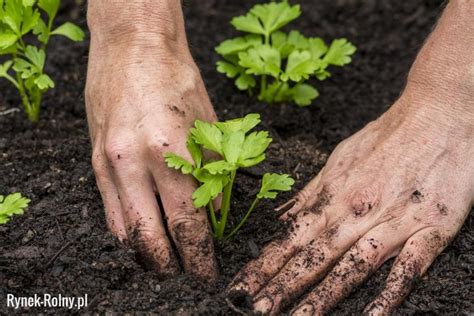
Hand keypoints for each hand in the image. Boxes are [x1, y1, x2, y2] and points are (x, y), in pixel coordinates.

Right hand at [85, 2, 216, 279]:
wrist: (132, 45)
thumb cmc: (177, 79)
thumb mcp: (209, 126)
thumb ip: (214, 176)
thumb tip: (215, 218)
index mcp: (170, 152)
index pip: (187, 224)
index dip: (199, 256)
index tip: (207, 274)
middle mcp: (133, 163)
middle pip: (151, 238)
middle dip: (171, 266)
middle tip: (186, 278)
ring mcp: (108, 163)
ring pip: (124, 231)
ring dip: (146, 255)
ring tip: (164, 264)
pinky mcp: (95, 159)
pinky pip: (108, 210)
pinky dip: (126, 232)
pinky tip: (141, 239)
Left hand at [229, 98, 472, 313]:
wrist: (437, 112)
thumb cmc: (385, 136)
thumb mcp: (338, 159)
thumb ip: (311, 193)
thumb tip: (282, 216)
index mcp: (334, 196)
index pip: (290, 238)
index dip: (264, 265)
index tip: (241, 287)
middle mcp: (356, 213)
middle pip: (312, 257)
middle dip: (281, 286)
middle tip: (255, 310)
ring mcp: (392, 222)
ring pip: (351, 267)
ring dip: (321, 297)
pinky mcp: (430, 228)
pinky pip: (408, 267)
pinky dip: (389, 294)